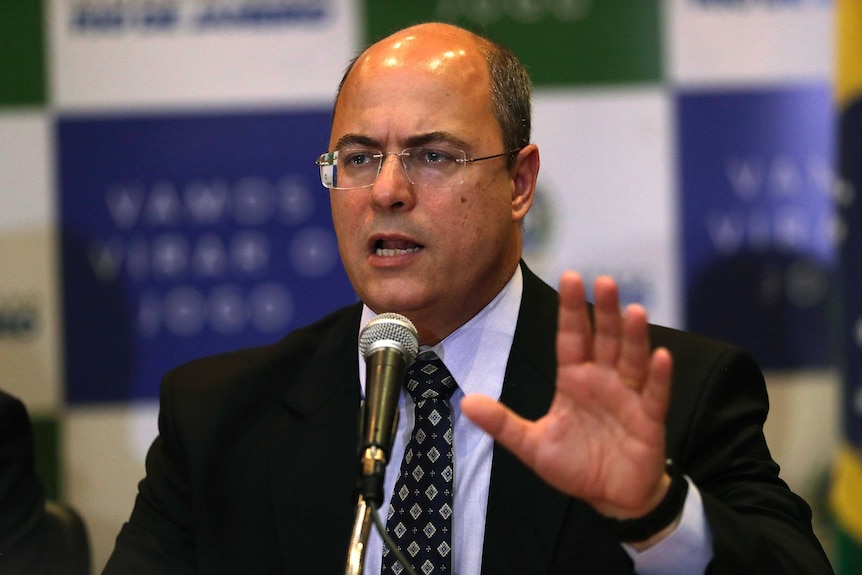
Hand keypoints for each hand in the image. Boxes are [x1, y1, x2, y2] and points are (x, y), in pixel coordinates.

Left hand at [461, 271, 673, 522]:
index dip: (570, 309)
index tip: (569, 275)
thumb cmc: (575, 464)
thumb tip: (466, 402)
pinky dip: (658, 376)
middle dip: (603, 311)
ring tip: (633, 311)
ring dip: (633, 336)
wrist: (610, 497)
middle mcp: (602, 380)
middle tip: (604, 280)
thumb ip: (502, 423)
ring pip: (632, 359)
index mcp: (574, 379)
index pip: (571, 337)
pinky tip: (661, 356)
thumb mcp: (532, 444)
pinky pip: (655, 394)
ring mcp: (628, 397)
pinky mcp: (649, 420)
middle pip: (604, 339)